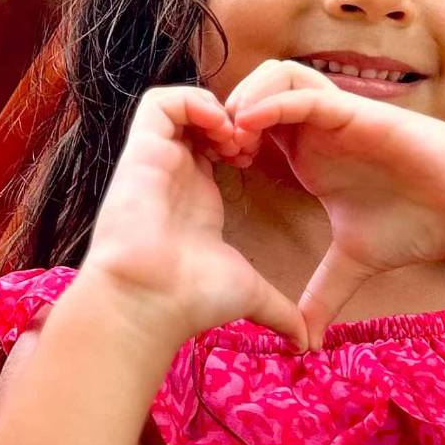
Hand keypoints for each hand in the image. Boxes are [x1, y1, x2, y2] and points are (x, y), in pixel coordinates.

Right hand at [78, 85, 304, 348]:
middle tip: (257, 144)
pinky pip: (160, 101)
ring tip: (237, 135)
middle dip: (235, 119)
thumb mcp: (247, 292)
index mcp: (196, 196)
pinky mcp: (140, 148)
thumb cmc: (189, 299)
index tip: (269, 160)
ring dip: (215, 109)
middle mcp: (174, 172)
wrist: (150, 301)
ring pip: (179, 104)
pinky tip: (220, 128)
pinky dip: (194, 102)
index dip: (247, 141)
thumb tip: (305, 342)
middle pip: (200, 120)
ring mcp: (155, 158)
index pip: (217, 147)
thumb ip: (278, 309)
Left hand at [223, 60, 444, 338]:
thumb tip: (305, 343)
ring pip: (278, 77)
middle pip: (255, 90)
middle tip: (212, 149)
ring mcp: (338, 116)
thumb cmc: (415, 226)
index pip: (252, 125)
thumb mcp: (352, 264)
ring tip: (230, 135)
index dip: (223, 140)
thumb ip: (322, 294)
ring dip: (247, 97)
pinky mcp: (359, 112)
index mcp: (308, 153)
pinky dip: (275, 102)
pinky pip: (307, 94)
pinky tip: (253, 124)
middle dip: (226, 111)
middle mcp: (318, 128)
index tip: (208, 172)